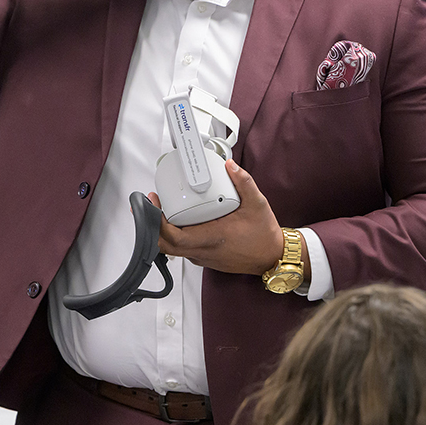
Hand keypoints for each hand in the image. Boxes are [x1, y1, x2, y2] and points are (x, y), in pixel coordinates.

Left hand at [150, 159, 295, 276]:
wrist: (273, 257)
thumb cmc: (264, 235)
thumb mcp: (257, 204)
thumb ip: (244, 182)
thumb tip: (230, 166)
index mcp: (213, 238)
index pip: (175, 237)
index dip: (158, 222)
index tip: (155, 204)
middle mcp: (204, 250)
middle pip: (166, 245)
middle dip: (153, 226)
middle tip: (152, 206)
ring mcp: (203, 257)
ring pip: (173, 249)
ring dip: (163, 232)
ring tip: (162, 210)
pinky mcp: (205, 259)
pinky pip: (183, 250)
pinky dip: (175, 238)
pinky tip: (179, 222)